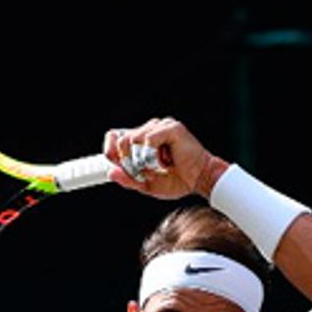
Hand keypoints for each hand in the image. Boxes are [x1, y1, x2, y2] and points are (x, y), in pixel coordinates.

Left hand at [102, 117, 229, 200]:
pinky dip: (154, 156)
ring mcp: (160, 126)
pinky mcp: (170, 128)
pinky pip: (148, 140)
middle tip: (147, 172)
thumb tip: (111, 172)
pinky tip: (167, 161)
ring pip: (133, 140)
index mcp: (141, 140)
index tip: (116, 166)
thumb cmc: (178, 180)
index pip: (115, 137)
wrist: (200, 180)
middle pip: (121, 141)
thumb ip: (128, 179)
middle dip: (129, 162)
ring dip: (143, 161)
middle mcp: (149, 130)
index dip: (111, 152)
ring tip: (160, 166)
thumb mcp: (147, 185)